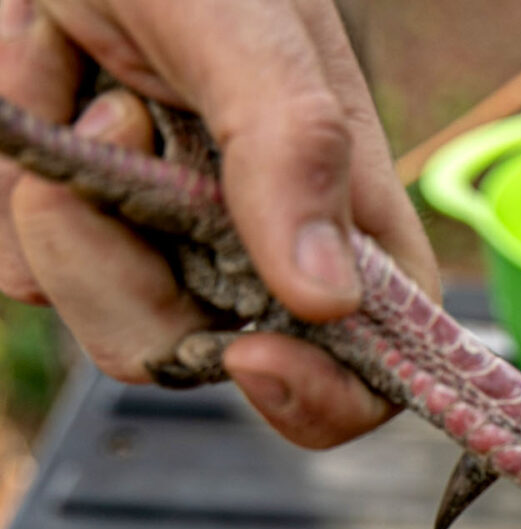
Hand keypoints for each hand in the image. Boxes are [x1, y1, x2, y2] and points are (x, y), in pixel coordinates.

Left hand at [0, 0, 437, 446]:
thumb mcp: (243, 22)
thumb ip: (295, 146)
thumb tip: (330, 300)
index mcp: (342, 209)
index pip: (375, 361)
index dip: (329, 392)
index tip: (251, 357)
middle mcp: (256, 242)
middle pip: (210, 355)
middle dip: (131, 272)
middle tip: (107, 125)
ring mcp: (163, 239)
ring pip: (108, 322)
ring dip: (57, 215)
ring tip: (63, 76)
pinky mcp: (80, 223)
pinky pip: (29, 276)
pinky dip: (9, 195)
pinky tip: (33, 84)